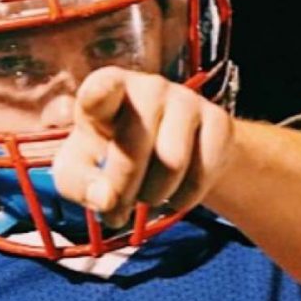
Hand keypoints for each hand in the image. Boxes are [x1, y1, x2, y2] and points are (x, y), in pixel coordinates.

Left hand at [52, 67, 232, 227]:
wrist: (166, 152)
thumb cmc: (111, 154)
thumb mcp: (81, 171)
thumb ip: (81, 185)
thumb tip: (105, 200)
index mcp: (108, 89)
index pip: (104, 87)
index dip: (101, 92)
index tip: (98, 96)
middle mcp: (149, 87)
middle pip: (135, 148)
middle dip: (123, 192)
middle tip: (116, 213)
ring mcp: (188, 100)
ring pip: (172, 163)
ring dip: (154, 196)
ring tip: (146, 195)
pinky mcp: (219, 121)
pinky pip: (204, 171)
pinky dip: (185, 198)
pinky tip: (174, 194)